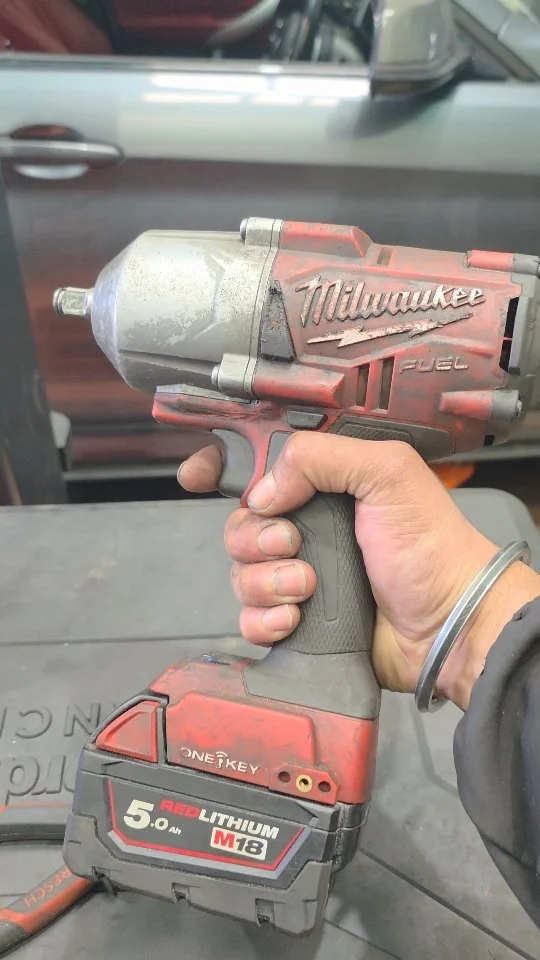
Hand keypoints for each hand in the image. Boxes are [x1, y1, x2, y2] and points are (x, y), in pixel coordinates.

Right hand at [179, 435, 538, 708]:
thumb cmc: (428, 544)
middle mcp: (307, 528)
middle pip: (240, 524)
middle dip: (255, 537)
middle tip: (291, 544)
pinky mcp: (298, 623)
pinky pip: (250, 619)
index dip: (222, 468)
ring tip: (307, 587)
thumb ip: (321, 459)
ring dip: (266, 581)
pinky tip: (294, 619)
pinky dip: (264, 619)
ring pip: (241, 574)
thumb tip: (261, 492)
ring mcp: (299, 577)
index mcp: (324, 486)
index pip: (258, 467)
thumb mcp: (386, 473)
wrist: (449, 624)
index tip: (196, 476)